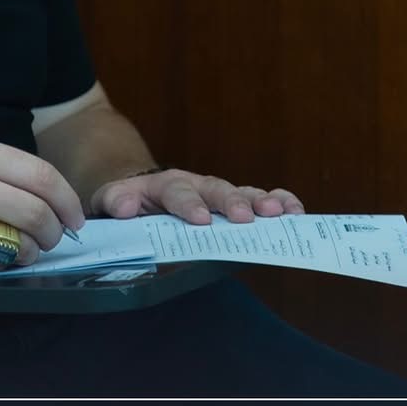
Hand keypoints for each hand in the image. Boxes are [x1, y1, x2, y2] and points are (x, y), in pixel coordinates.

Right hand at [0, 138, 86, 274]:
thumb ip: (6, 173)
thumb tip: (59, 202)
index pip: (41, 176)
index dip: (68, 201)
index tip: (75, 216)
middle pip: (37, 213)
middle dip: (55, 231)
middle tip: (54, 237)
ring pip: (21, 244)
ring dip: (31, 252)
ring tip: (20, 247)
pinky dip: (2, 264)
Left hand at [88, 168, 303, 224]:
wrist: (140, 193)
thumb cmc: (128, 203)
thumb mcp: (112, 200)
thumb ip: (115, 202)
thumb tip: (125, 208)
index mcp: (162, 187)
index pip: (176, 193)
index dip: (188, 205)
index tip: (201, 220)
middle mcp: (194, 185)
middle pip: (215, 190)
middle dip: (231, 203)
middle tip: (245, 218)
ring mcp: (216, 194)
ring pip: (241, 193)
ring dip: (261, 202)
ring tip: (280, 212)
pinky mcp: (233, 204)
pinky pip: (258, 199)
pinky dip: (277, 202)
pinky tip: (294, 211)